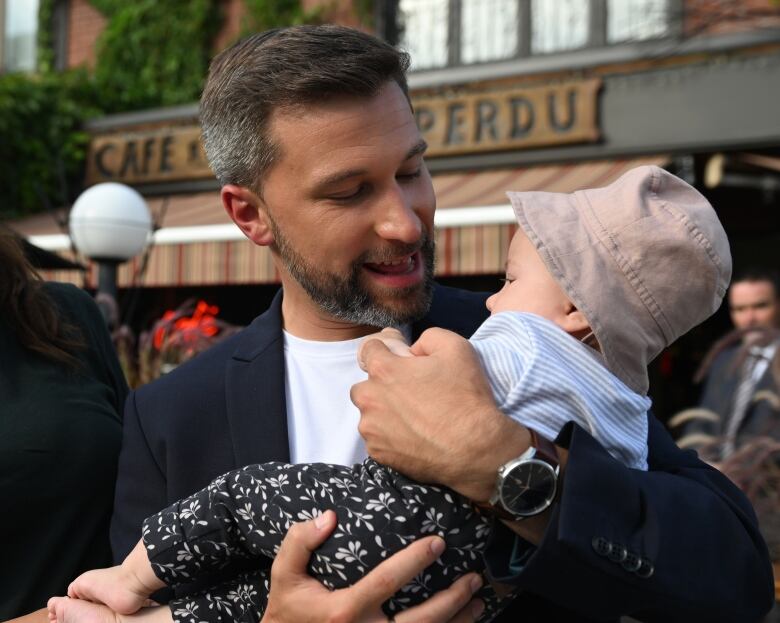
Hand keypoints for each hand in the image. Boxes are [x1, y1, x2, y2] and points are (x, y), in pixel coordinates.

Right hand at [261, 510, 484, 622]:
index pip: (386, 582)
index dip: (414, 562)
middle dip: (451, 599)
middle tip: (473, 578)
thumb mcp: (284, 574)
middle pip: (420, 621)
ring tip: (478, 601)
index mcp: (343, 610)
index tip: (437, 543)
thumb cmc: (288, 610)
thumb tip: (330, 516)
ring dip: (456, 621)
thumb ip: (300, 541)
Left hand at [351, 328, 529, 501]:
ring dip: (385, 412)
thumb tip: (413, 349)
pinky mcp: (377, 453)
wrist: (475, 448)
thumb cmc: (465, 397)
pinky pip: (377, 438)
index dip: (388, 351)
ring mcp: (371, 429)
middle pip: (366, 385)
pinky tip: (414, 436)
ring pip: (370, 414)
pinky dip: (390, 436)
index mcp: (383, 370)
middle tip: (411, 393)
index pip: (370, 349)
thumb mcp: (456, 348)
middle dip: (382, 386)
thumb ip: (427, 337)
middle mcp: (369, 398)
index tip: (402, 360)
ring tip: (414, 418)